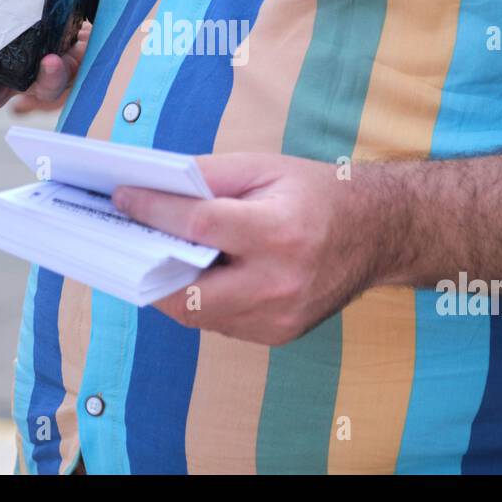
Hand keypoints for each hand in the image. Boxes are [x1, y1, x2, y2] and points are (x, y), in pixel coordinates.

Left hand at [112, 153, 386, 344]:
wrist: (379, 232)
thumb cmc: (318, 193)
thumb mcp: (264, 167)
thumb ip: (207, 177)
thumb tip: (151, 186)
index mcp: (278, 232)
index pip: (198, 226)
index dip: (153, 211)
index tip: (122, 199)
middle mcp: (279, 282)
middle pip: (186, 290)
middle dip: (148, 267)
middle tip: (126, 241)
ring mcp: (280, 316)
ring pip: (197, 314)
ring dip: (169, 287)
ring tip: (151, 256)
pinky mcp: (279, 334)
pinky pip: (220, 323)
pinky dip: (200, 300)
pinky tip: (194, 274)